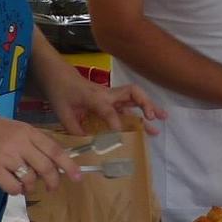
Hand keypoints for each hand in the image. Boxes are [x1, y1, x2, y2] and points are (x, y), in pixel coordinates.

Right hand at [0, 113, 78, 196]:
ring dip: (31, 186)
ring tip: (24, 185)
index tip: (78, 177)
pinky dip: (16, 191)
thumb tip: (51, 160)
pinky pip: (13, 187)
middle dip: (53, 181)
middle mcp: (19, 143)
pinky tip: (11, 187)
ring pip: (30, 179)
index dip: (69, 165)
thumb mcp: (11, 128)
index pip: (55, 150)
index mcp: (26, 131)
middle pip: (46, 167)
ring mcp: (5, 157)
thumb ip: (30, 142)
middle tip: (52, 188)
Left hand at [47, 74, 163, 139]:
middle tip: (153, 117)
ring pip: (135, 97)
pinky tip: (151, 119)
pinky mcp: (113, 98)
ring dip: (150, 105)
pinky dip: (143, 109)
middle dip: (145, 104)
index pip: (108, 109)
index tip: (119, 134)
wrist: (59, 75)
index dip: (114, 120)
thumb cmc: (61, 92)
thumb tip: (88, 146)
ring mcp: (112, 95)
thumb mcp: (63, 113)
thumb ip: (76, 130)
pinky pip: (131, 103)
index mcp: (93, 98)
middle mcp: (107, 94)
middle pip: (132, 93)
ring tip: (162, 118)